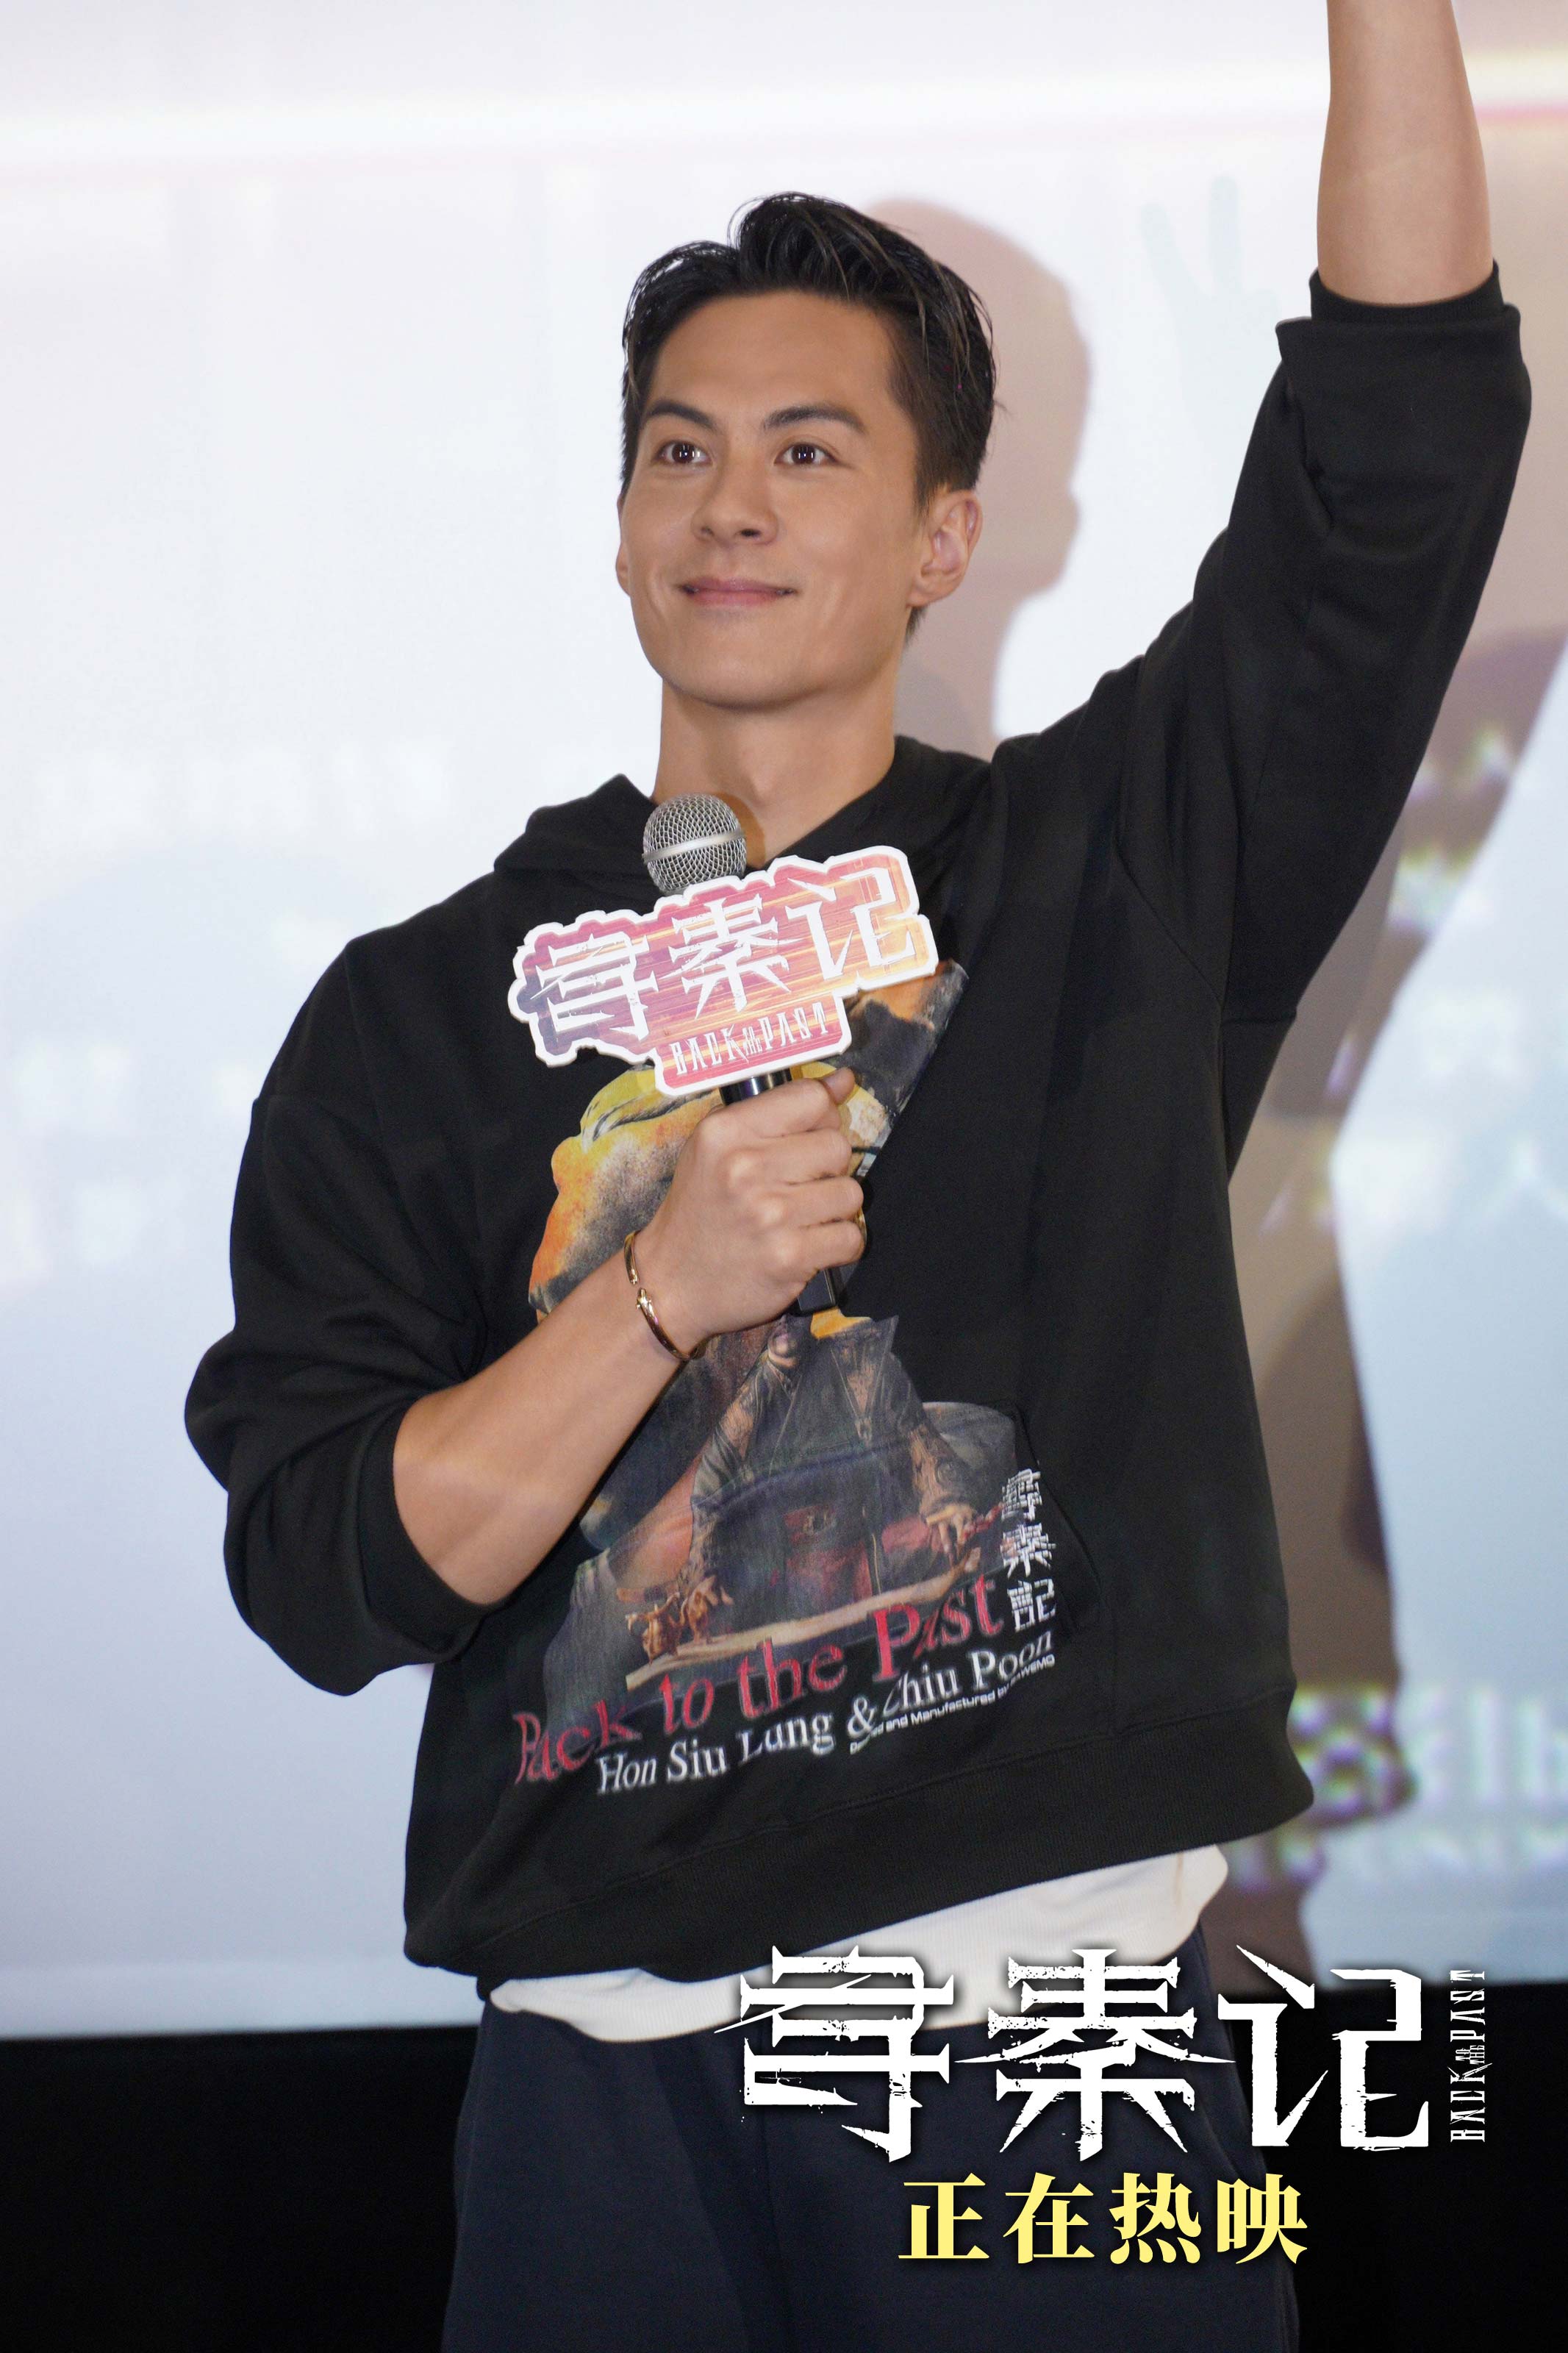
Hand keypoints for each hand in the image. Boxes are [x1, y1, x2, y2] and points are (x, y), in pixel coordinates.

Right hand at [632, 1067, 862, 1356]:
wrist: (670, 1283)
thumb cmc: (700, 1210)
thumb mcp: (718, 1148)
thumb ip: (779, 1109)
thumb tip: (844, 1081)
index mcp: (726, 1132)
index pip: (811, 1100)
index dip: (820, 1120)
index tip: (805, 1141)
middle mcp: (746, 1167)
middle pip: (838, 1146)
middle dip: (828, 1168)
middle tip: (798, 1187)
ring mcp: (769, 1214)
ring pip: (850, 1193)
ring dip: (834, 1209)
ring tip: (801, 1218)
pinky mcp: (789, 1257)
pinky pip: (851, 1238)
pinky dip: (838, 1245)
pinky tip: (809, 1245)